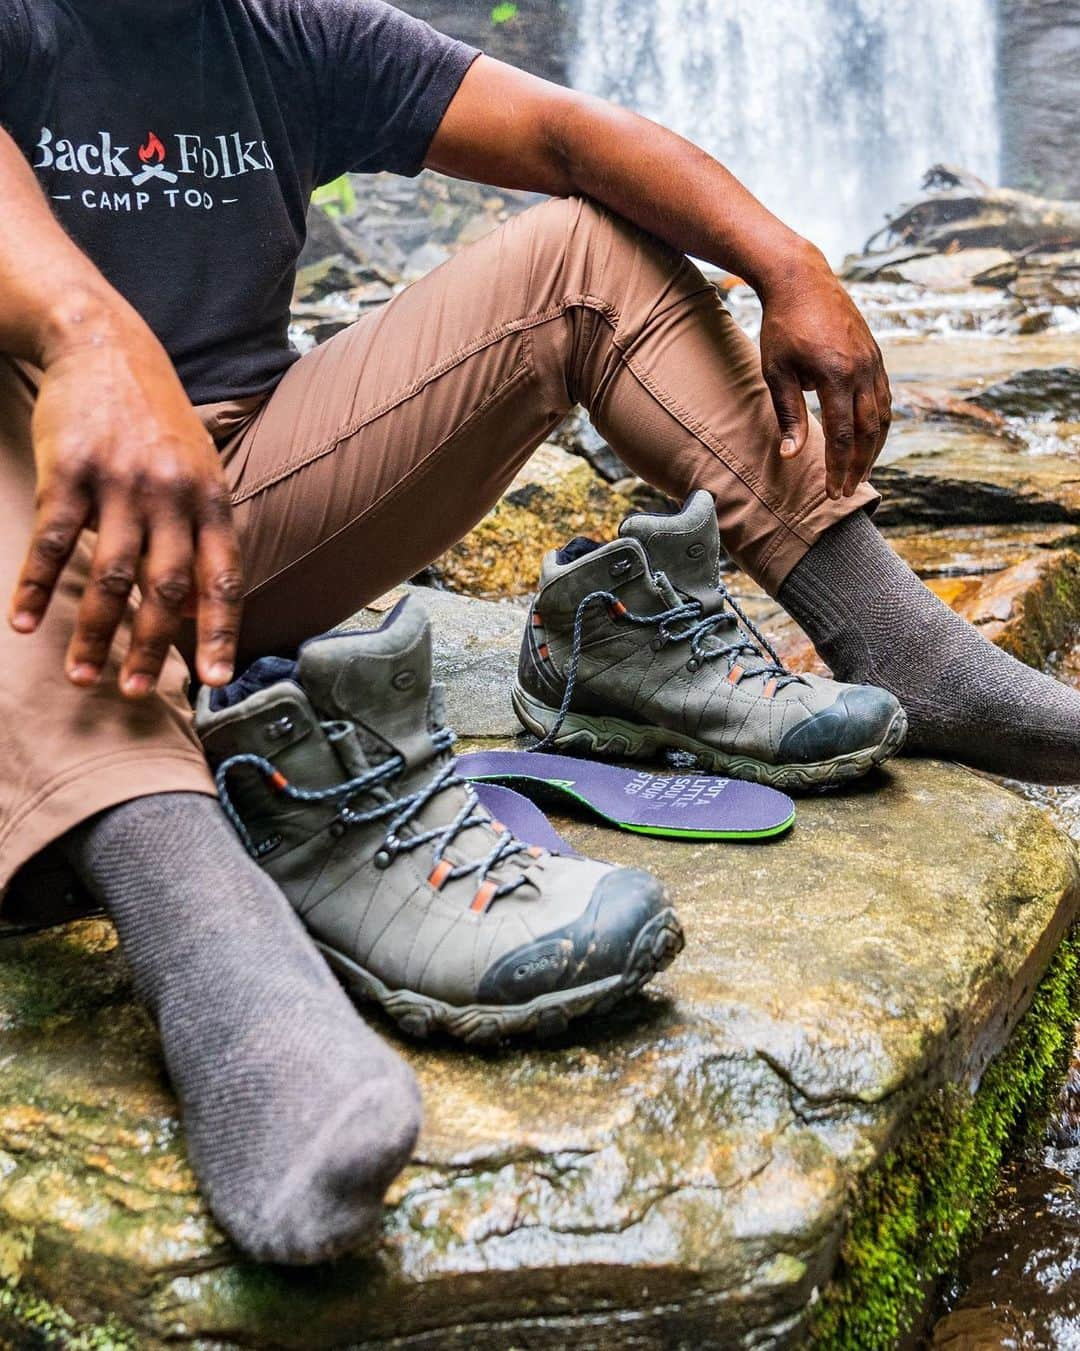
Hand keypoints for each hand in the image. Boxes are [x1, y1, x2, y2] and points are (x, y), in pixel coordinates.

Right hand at [9, 325, 242, 697]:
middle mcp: (172, 494)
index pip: (223, 576)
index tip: (215, 678)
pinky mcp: (68, 470)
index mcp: (211, 499)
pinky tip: (23, 623)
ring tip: (82, 677)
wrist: (104, 346)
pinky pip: (52, 541)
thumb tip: (191, 611)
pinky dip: (37, 587)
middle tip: (137, 692)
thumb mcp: (199, 471)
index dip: (219, 630)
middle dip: (152, 645)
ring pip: (109, 574)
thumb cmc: (157, 423)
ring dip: (94, 633)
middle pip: (166, 585)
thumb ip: (201, 537)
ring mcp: (120, 482)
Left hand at [758, 245, 891, 498]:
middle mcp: (863, 370)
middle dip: (859, 466)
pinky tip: (868, 439)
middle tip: (847, 491)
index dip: (839, 467)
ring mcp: (873, 361)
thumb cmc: (782, 327)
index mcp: (837, 375)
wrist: (802, 279)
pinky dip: (878, 424)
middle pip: (869, 432)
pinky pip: (884, 397)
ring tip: (860, 472)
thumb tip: (792, 456)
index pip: (843, 435)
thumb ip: (788, 415)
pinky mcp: (875, 355)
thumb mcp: (778, 372)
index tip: (832, 492)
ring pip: (882, 416)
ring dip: (873, 449)